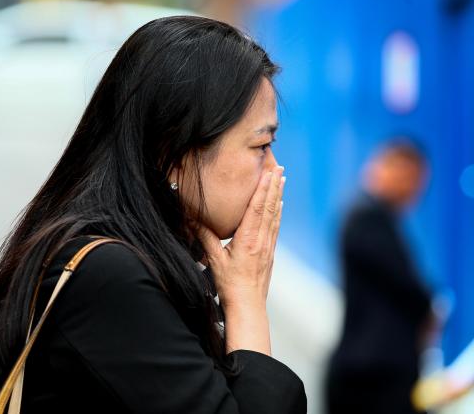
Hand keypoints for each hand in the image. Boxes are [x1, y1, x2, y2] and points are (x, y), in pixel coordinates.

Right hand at [197, 167, 285, 354]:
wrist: (248, 306)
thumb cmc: (229, 285)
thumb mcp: (214, 260)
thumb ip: (204, 238)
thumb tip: (191, 220)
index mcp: (247, 240)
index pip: (256, 208)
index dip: (263, 188)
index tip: (269, 172)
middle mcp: (261, 240)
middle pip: (269, 207)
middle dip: (274, 186)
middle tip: (279, 167)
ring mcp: (268, 247)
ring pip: (274, 215)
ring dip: (278, 196)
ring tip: (281, 179)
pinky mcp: (270, 253)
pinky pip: (275, 227)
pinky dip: (277, 213)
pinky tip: (279, 205)